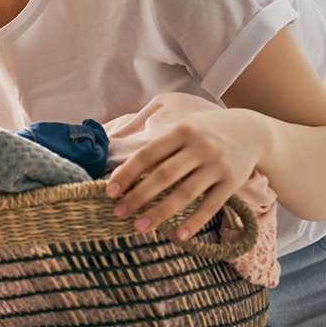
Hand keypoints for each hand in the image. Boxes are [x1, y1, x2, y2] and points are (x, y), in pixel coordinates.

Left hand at [106, 109, 263, 240]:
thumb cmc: (206, 132)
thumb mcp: (184, 128)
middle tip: (118, 213)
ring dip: (160, 213)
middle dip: (138, 196)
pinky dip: (195, 222)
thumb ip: (161, 146)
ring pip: (185, 194)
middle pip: (164, 176)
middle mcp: (200, 147)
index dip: (127, 173)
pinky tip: (178, 235)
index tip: (110, 191)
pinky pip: (211, 205)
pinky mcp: (233, 182)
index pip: (148, 154)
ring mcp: (218, 166)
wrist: (253, 132)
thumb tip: (126, 170)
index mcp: (181, 132)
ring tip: (140, 227)